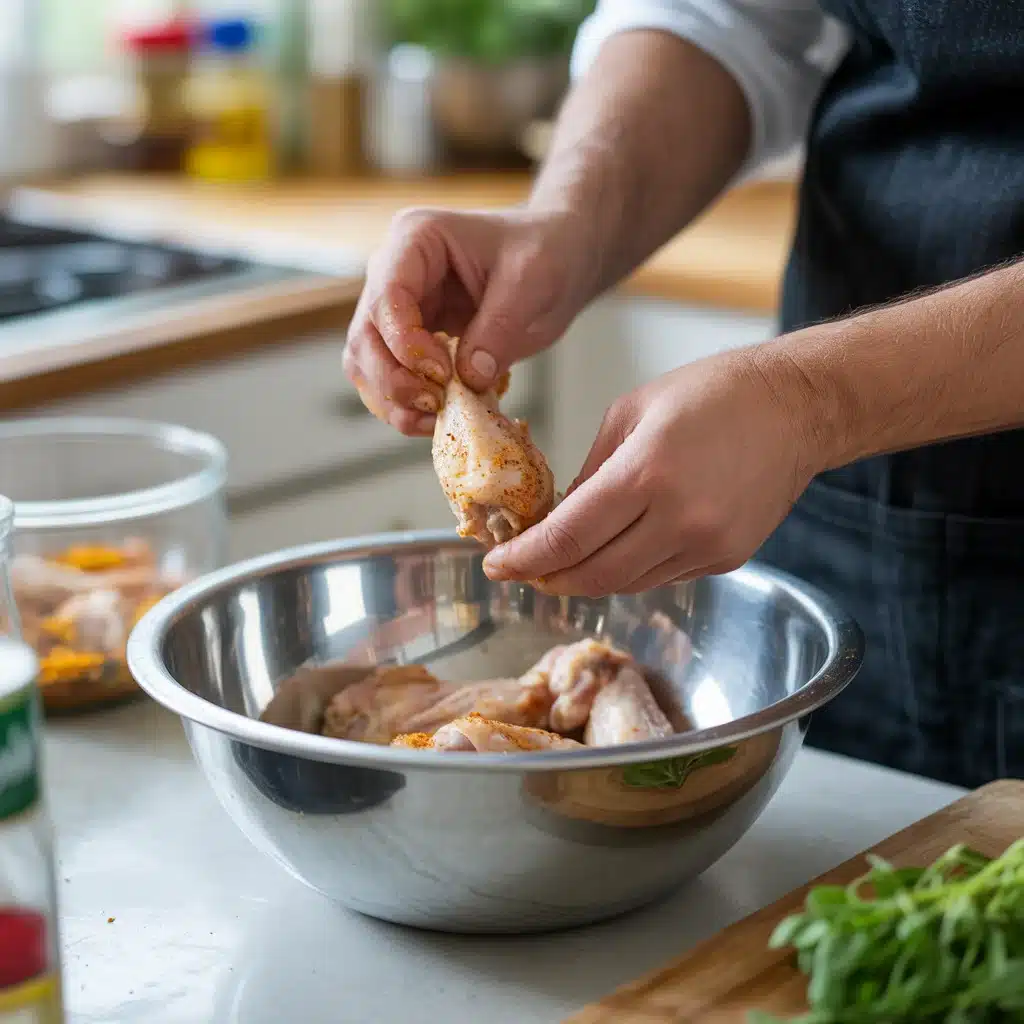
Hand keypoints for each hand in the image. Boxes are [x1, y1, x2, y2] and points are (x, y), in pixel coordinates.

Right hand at [344, 206, 595, 434]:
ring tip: (437, 417)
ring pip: (366, 365)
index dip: (405, 343)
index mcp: (416, 239)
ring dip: (394, 400)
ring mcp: (397, 311)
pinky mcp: (409, 343)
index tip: (442, 373)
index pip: (387, 296)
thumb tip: (470, 378)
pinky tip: (439, 419)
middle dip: (393, 380)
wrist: (559, 260)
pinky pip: (389, 382)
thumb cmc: (545, 253)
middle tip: (435, 404)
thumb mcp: (533, 281)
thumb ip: (499, 327)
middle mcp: (393, 273)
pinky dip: (406, 408)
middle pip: (366, 336)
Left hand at [482, 347, 829, 595]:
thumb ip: (590, 473)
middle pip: (593, 575)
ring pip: (626, 583)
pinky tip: (614, 552)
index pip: (568, 537)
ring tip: (560, 563)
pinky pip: (661, 577)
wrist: (796, 408)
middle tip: (522, 570)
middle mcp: (679, 519)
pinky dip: (628, 571)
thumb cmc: (711, 394)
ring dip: (586, 578)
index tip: (496, 566)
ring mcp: (708, 545)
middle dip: (548, 578)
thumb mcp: (630, 413)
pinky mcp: (728, 559)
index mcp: (647, 473)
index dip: (525, 559)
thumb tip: (557, 519)